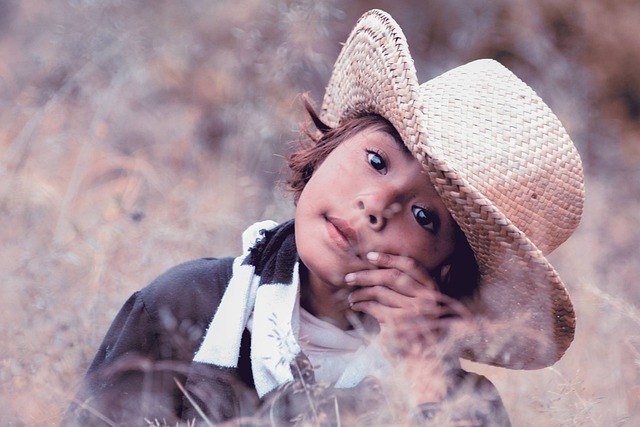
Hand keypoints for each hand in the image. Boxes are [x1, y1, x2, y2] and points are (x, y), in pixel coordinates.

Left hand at [345, 251, 468, 400]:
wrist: (424, 361)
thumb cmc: (421, 330)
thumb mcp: (425, 304)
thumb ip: (418, 284)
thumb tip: (394, 265)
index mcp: (433, 288)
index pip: (410, 264)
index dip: (388, 258)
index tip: (369, 256)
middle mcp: (426, 297)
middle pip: (391, 276)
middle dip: (366, 274)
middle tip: (349, 277)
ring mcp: (413, 311)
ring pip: (379, 291)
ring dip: (360, 292)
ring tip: (351, 295)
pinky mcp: (399, 324)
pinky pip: (374, 307)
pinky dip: (361, 305)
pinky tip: (355, 306)